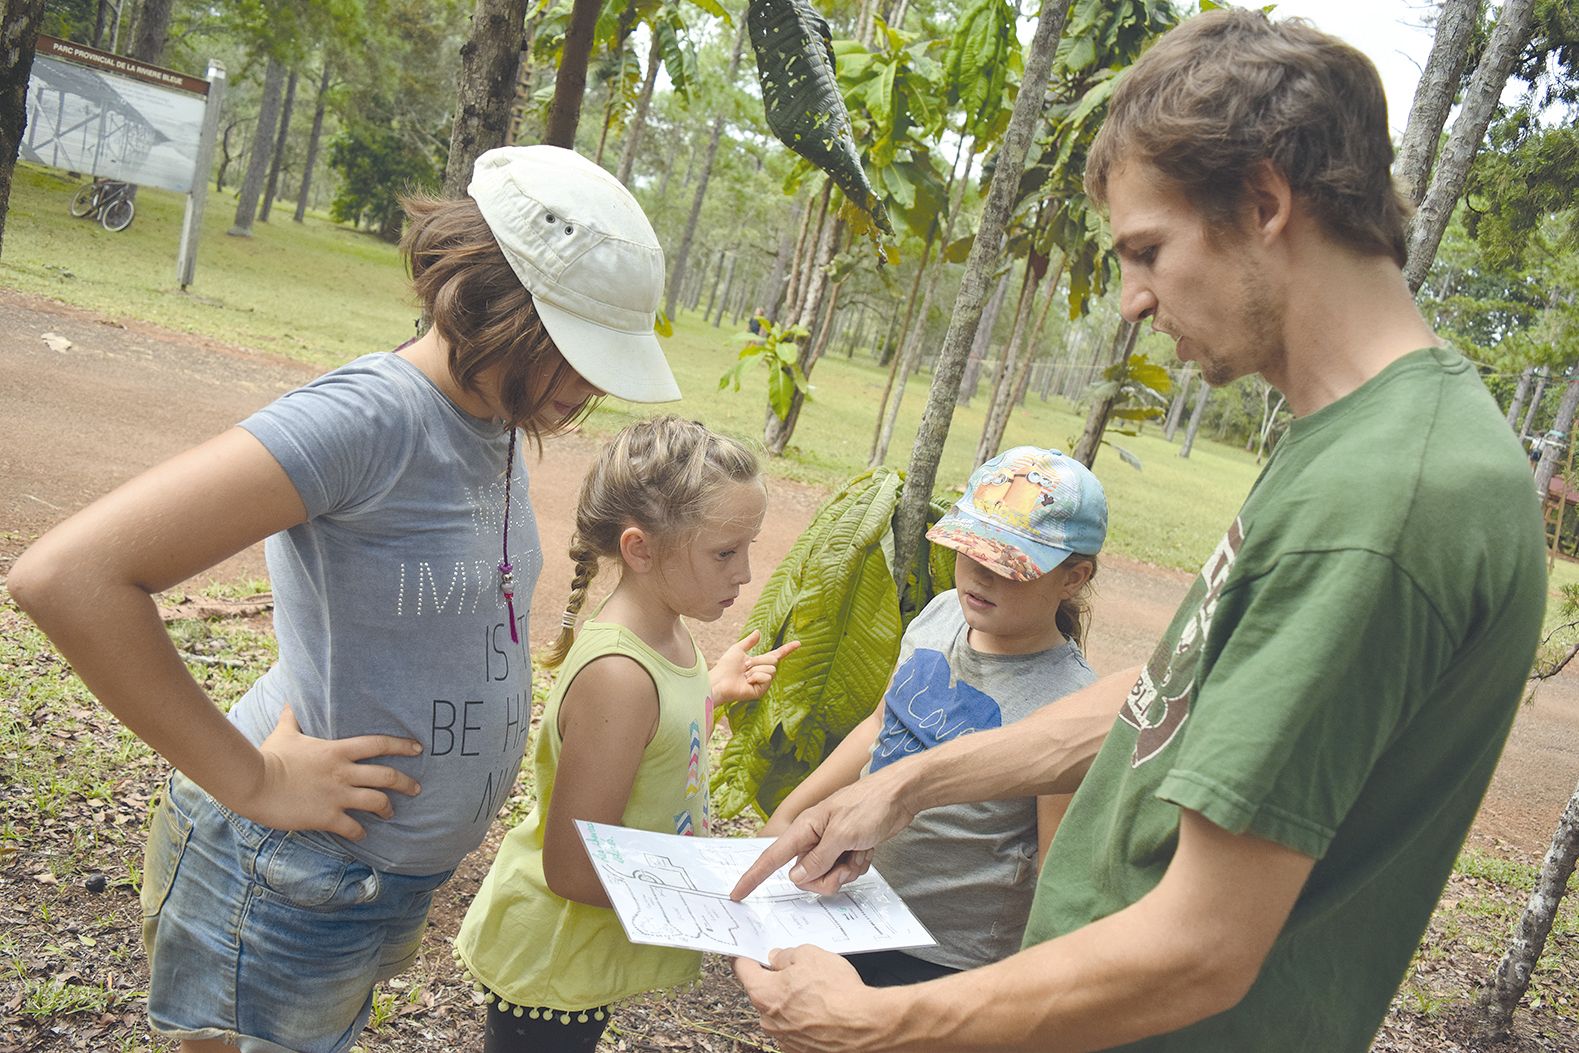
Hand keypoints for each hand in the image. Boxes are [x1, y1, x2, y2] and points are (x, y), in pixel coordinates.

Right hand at [243, 705, 423, 838]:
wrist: (254, 783)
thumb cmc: (269, 756)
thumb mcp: (284, 733)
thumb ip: (292, 718)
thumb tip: (288, 701)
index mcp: (338, 750)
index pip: (379, 743)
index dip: (402, 745)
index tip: (419, 748)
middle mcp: (344, 772)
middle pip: (388, 776)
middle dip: (407, 783)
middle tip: (417, 788)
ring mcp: (337, 795)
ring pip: (377, 802)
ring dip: (388, 808)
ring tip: (391, 813)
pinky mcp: (327, 817)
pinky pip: (353, 827)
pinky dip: (361, 832)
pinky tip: (362, 834)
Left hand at [709, 629, 799, 704]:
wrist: (719, 680)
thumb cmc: (725, 666)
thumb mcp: (738, 649)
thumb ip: (749, 641)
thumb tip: (758, 631)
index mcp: (759, 663)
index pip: (776, 655)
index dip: (787, 649)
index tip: (799, 643)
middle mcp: (763, 673)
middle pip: (773, 660)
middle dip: (759, 660)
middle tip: (745, 667)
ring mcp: (763, 683)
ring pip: (770, 669)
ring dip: (755, 669)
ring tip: (745, 675)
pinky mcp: (761, 691)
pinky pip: (766, 677)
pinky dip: (756, 677)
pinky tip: (747, 681)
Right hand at [730, 770, 910, 899]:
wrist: (900, 796)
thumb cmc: (870, 805)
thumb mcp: (842, 834)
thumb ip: (818, 859)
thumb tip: (796, 877)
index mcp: (805, 828)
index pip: (772, 856)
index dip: (753, 876)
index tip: (737, 893)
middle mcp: (814, 837)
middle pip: (804, 875)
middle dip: (825, 878)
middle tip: (844, 866)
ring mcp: (831, 844)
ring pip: (826, 876)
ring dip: (845, 871)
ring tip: (858, 851)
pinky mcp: (846, 848)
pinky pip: (844, 871)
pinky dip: (856, 866)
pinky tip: (866, 850)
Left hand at [733, 947, 880, 1052]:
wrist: (864, 1026)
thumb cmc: (838, 993)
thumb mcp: (810, 955)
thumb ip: (786, 955)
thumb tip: (778, 959)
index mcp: (764, 994)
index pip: (743, 970)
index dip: (747, 957)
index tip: (748, 954)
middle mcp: (769, 1020)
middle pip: (764, 993)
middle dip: (778, 981)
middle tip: (801, 972)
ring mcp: (784, 1039)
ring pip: (781, 1012)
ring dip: (793, 1002)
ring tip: (820, 995)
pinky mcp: (800, 1050)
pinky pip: (796, 1029)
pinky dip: (806, 1020)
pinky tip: (824, 1012)